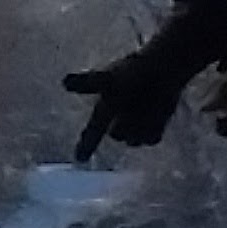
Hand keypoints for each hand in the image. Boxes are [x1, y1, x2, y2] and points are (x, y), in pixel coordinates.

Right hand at [63, 24, 207, 160]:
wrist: (162, 68)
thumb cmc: (131, 71)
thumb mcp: (108, 78)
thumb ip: (87, 83)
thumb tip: (64, 83)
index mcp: (104, 110)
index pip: (92, 132)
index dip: (86, 145)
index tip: (80, 159)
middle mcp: (118, 121)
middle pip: (117, 135)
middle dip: (125, 124)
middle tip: (133, 105)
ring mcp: (137, 126)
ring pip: (135, 140)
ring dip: (141, 125)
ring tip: (146, 105)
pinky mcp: (155, 128)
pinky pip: (151, 139)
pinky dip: (155, 128)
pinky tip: (157, 112)